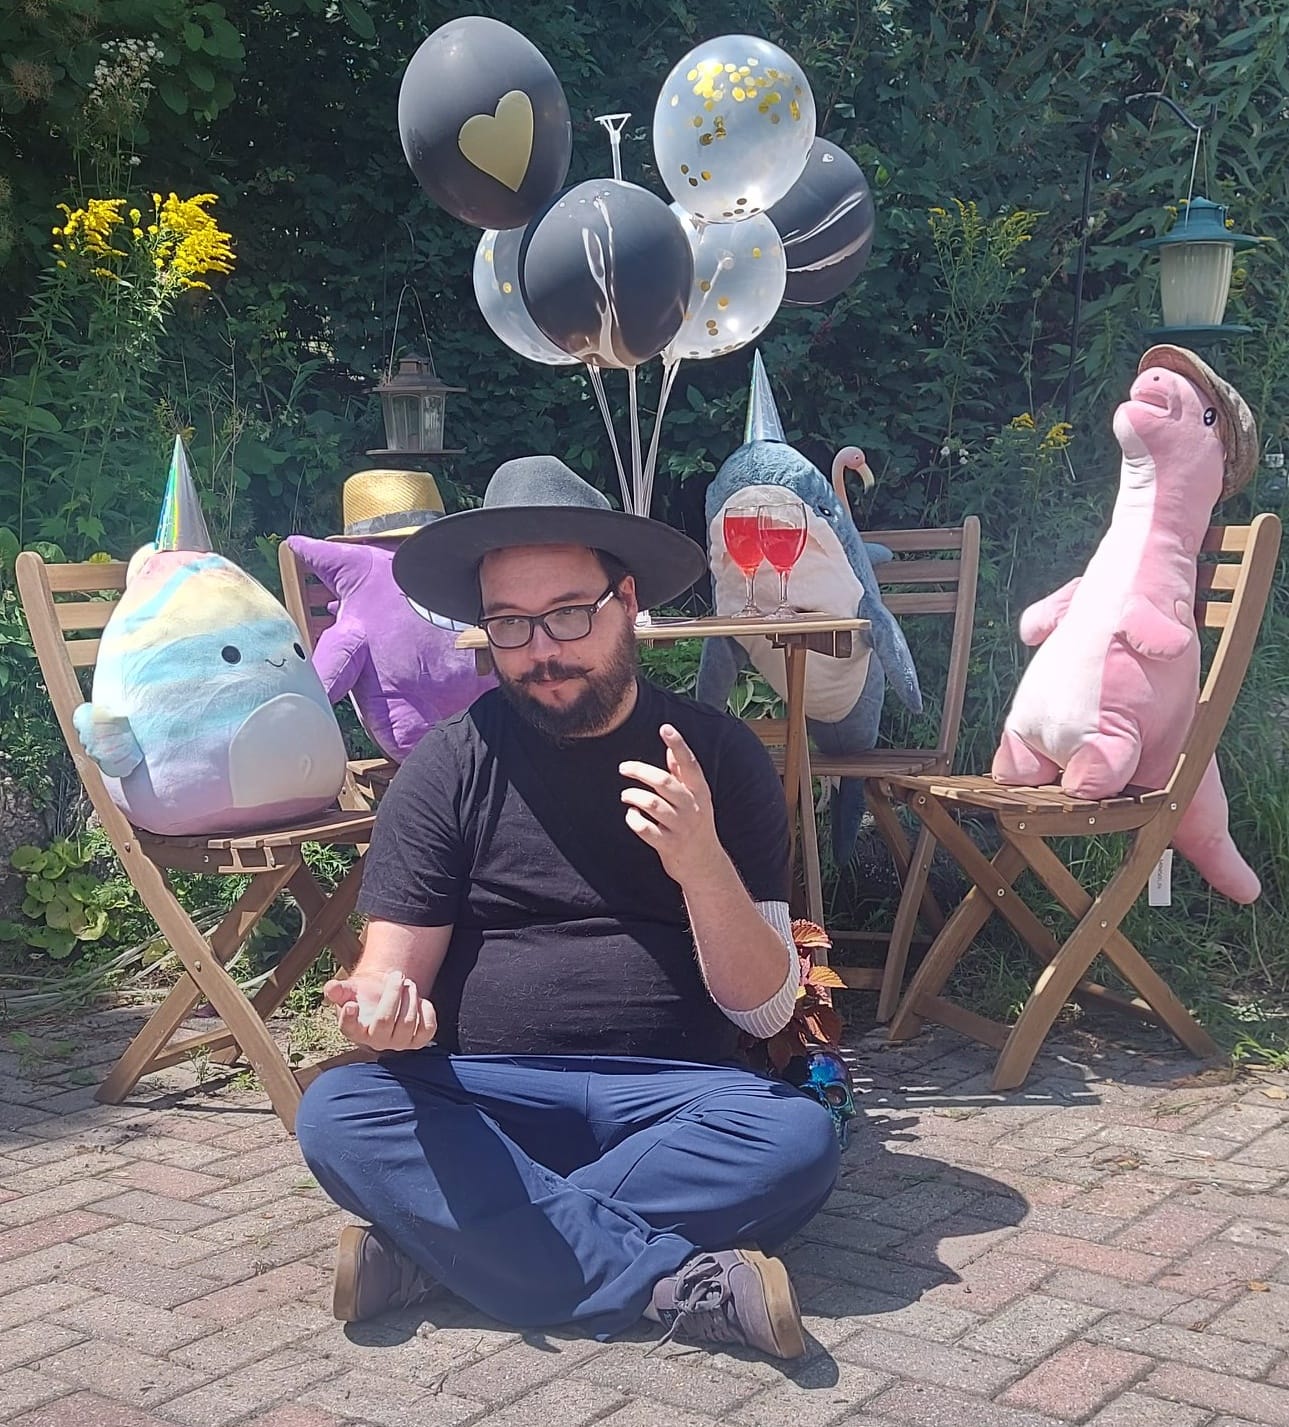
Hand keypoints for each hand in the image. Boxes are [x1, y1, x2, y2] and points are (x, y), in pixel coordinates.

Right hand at [323, 967, 436, 1052]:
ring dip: (410, 997)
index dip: (348, 1019)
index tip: (351, 1004)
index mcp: (355, 1030)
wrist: (387, 996)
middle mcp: (376, 1041)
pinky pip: (428, 1028)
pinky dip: (426, 1010)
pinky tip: (420, 999)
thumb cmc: (365, 994)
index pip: (349, 1029)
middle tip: (397, 975)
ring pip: (408, 1023)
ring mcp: (399, 1043)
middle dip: (393, 994)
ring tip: (408, 983)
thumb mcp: (350, 988)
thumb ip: (338, 989)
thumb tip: (330, 988)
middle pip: (384, 1021)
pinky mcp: (418, 1041)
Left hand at [620, 724, 724, 885]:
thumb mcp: (696, 798)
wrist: (704, 864)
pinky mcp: (669, 845)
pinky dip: (634, 820)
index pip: (689, 764)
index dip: (679, 745)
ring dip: (633, 797)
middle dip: (640, 771)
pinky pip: (645, 829)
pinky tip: (631, 816)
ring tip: (626, 796)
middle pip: (664, 783)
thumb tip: (671, 747)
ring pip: (652, 805)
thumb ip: (683, 774)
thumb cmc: (696, 824)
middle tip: (623, 767)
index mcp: (700, 792)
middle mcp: (692, 808)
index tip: (665, 728)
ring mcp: (681, 827)